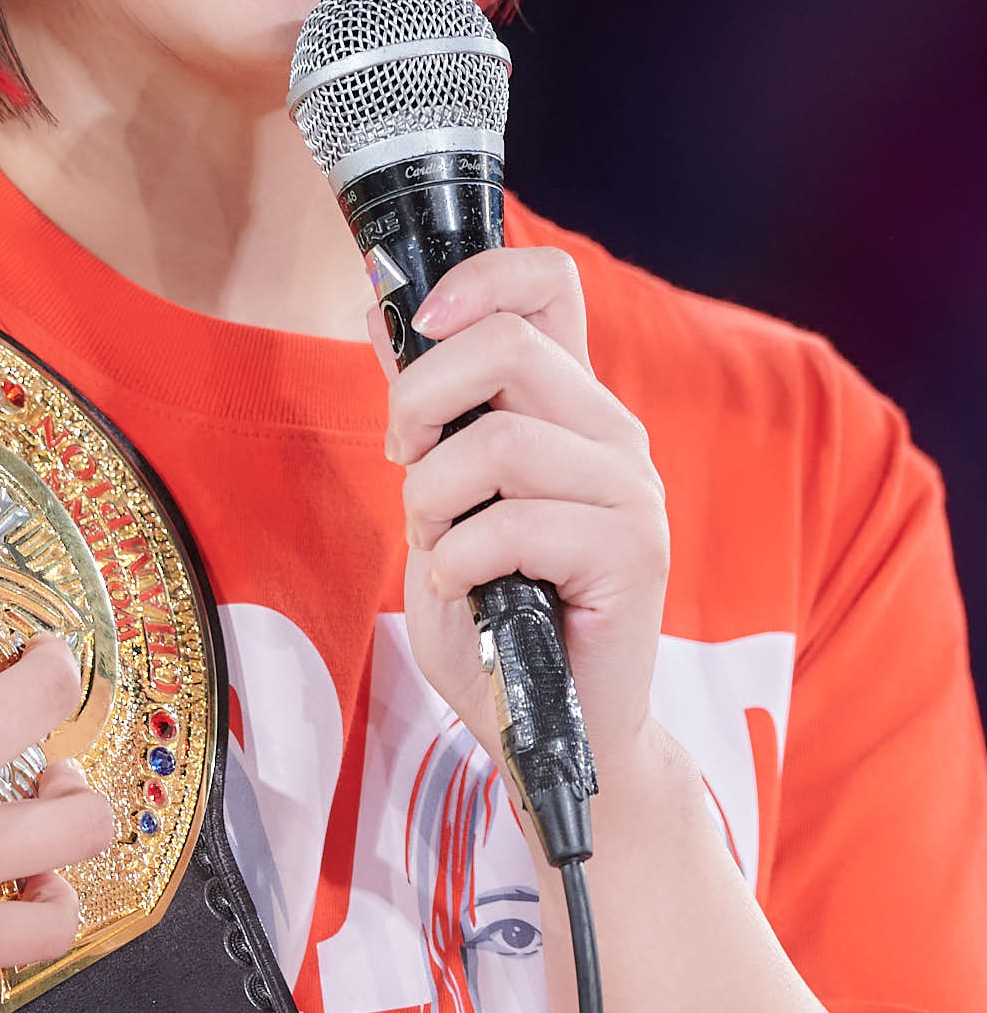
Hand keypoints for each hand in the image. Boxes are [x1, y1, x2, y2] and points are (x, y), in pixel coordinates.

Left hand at [377, 246, 670, 787]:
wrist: (553, 735)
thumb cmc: (493, 619)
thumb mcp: (437, 501)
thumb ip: (423, 413)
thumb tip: (377, 313)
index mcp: (568, 404)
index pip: (546, 284)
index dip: (478, 278)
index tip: (420, 325)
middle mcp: (611, 432)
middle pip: (508, 345)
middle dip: (421, 400)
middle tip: (403, 460)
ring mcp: (630, 491)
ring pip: (503, 440)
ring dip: (436, 495)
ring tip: (439, 543)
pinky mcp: (634, 553)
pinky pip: (515, 523)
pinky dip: (460, 559)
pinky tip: (461, 590)